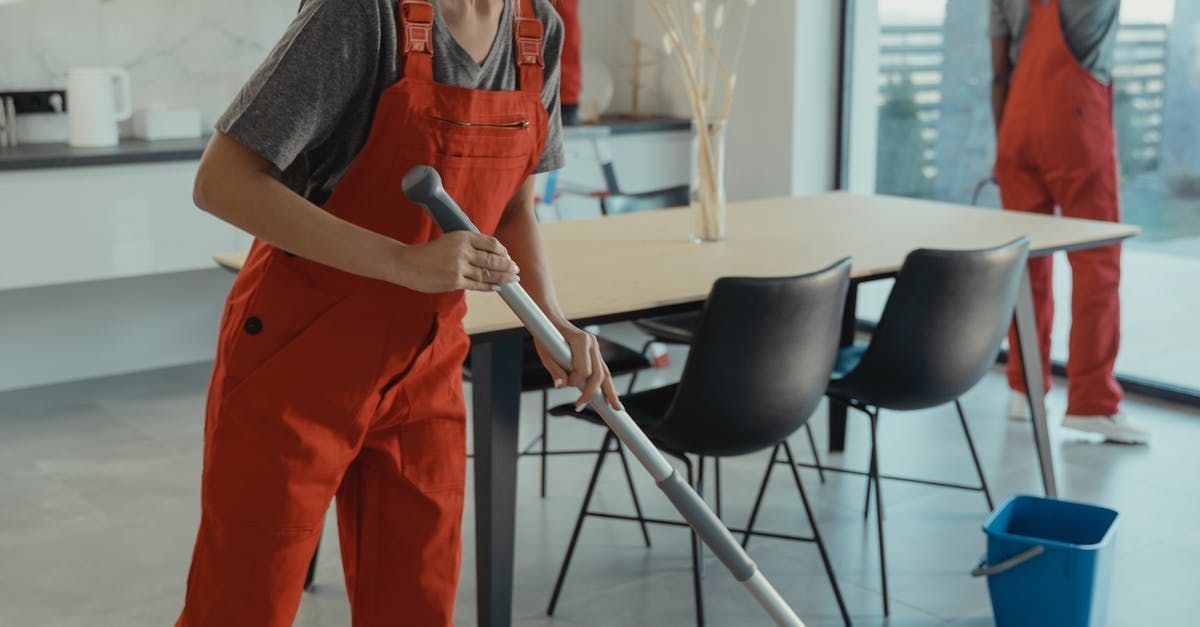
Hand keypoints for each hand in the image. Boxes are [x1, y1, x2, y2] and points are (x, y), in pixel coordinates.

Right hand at [391, 232, 518, 292]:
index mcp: (463, 236)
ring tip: (512, 279)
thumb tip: (490, 256)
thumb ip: (468, 246)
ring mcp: (459, 266)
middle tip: (516, 270)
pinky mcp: (454, 281)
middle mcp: (463, 250)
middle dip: (507, 266)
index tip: (507, 256)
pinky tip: (498, 286)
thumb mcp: (449, 240)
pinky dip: (490, 286)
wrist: (406, 264)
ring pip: (488, 273)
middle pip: (493, 259)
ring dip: (503, 277)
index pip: (491, 243)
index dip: (503, 252)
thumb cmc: (428, 253)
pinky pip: (478, 285)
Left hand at [534, 324, 622, 411]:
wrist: (551, 319)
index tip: (567, 386)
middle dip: (595, 393)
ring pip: (605, 373)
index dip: (575, 381)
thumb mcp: (545, 353)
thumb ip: (554, 370)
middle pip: (600, 374)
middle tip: (593, 409)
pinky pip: (603, 370)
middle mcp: (592, 343)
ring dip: (610, 391)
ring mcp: (596, 348)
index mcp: (581, 340)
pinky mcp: (595, 352)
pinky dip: (607, 384)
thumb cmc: (546, 335)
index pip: (584, 369)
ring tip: (616, 407)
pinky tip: (612, 395)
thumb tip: (560, 386)